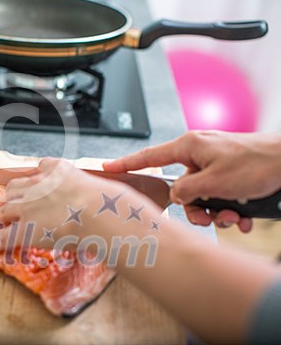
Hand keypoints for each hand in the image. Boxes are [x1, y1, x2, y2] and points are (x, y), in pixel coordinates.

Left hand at [0, 158, 131, 250]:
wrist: (97, 210)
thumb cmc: (109, 202)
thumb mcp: (109, 189)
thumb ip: (106, 192)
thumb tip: (125, 204)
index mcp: (59, 170)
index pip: (42, 166)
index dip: (36, 175)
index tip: (33, 178)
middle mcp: (38, 184)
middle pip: (17, 186)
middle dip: (11, 193)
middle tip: (6, 200)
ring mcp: (28, 206)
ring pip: (6, 207)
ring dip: (0, 213)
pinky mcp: (23, 228)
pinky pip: (3, 237)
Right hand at [103, 131, 280, 232]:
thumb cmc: (256, 163)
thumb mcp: (214, 181)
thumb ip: (185, 190)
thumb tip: (175, 196)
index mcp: (189, 147)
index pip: (149, 157)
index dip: (126, 163)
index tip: (107, 167)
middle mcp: (198, 155)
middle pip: (180, 189)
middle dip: (195, 209)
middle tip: (210, 217)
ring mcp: (214, 165)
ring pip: (200, 198)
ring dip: (216, 213)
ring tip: (234, 216)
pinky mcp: (228, 176)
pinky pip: (217, 198)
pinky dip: (229, 211)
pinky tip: (244, 216)